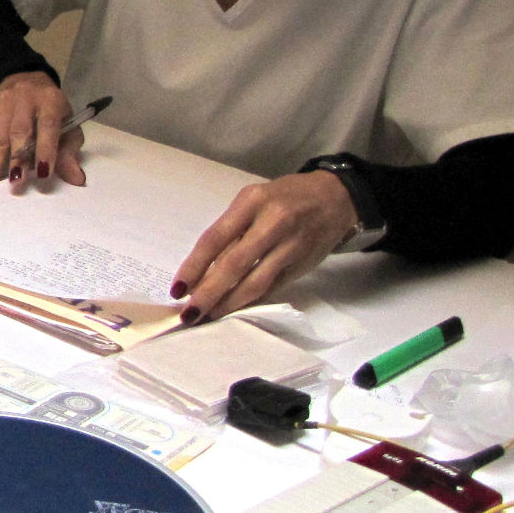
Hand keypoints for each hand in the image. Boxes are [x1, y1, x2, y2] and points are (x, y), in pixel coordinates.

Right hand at [0, 71, 86, 188]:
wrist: (27, 80)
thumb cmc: (52, 110)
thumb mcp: (68, 126)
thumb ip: (69, 153)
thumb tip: (76, 178)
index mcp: (51, 101)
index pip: (48, 125)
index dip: (46, 149)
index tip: (43, 173)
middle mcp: (26, 98)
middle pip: (20, 130)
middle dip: (17, 158)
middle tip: (15, 182)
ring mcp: (4, 102)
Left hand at [172, 171, 358, 320]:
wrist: (335, 197)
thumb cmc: (285, 198)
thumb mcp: (253, 201)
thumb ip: (231, 231)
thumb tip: (202, 271)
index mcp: (252, 202)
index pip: (215, 238)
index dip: (194, 266)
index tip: (178, 289)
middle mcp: (273, 222)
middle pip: (233, 264)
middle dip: (208, 292)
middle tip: (189, 312)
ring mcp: (291, 245)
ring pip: (255, 282)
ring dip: (229, 303)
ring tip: (209, 315)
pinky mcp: (303, 263)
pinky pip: (272, 287)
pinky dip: (251, 300)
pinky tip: (235, 308)